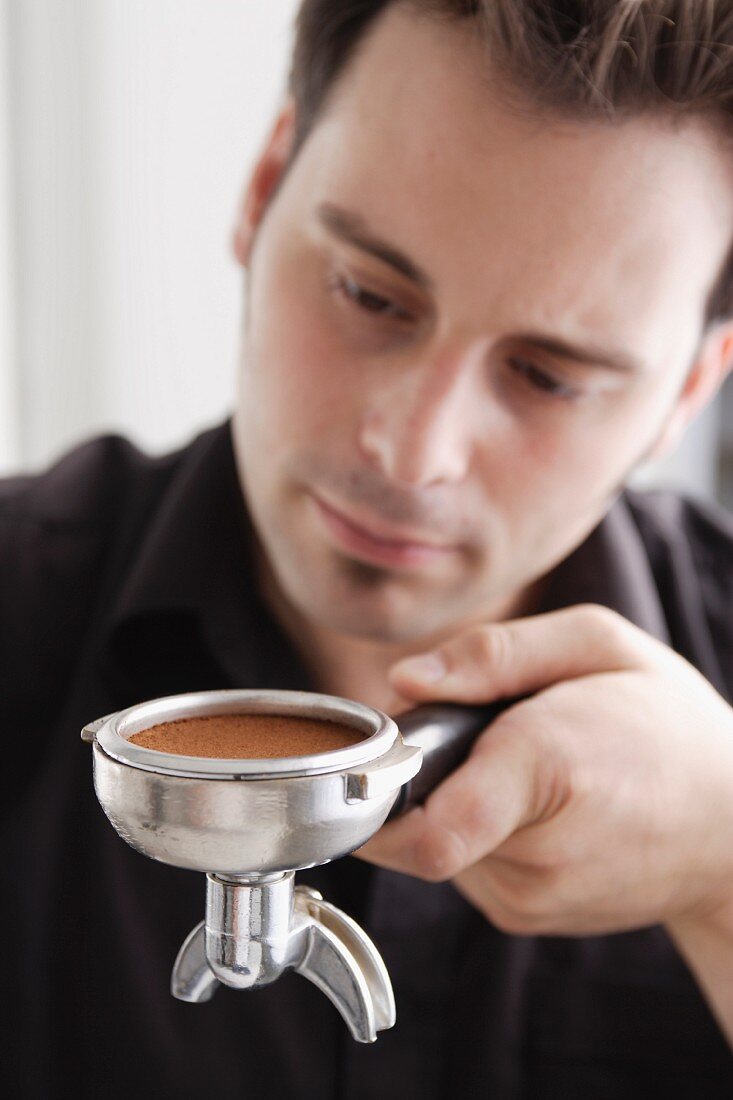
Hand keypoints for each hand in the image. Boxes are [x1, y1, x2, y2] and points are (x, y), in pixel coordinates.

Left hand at [353, 604, 732, 935]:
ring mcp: (528, 898)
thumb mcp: (597, 644)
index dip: (379, 788)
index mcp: (546, 766)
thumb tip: (405, 680)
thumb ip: (494, 653)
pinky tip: (533, 803)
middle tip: (481, 733)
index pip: (424, 828)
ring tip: (523, 767)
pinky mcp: (524, 917)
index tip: (382, 750)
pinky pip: (462, 863)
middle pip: (414, 818)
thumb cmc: (666, 723)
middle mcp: (532, 853)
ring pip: (433, 840)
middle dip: (423, 771)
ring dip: (454, 799)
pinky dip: (476, 827)